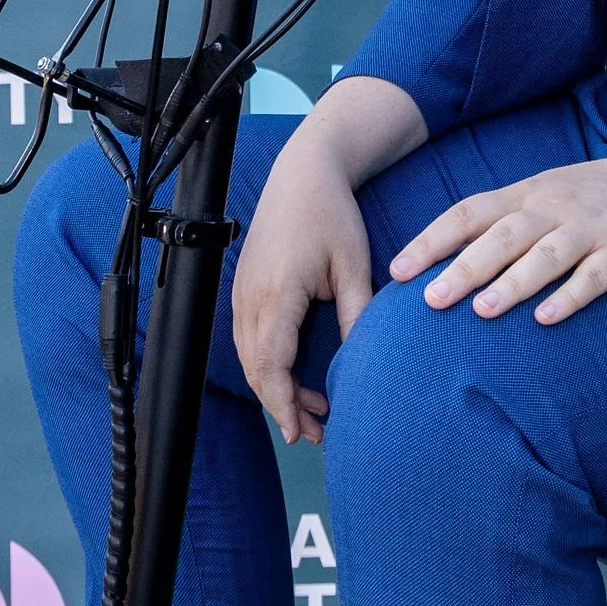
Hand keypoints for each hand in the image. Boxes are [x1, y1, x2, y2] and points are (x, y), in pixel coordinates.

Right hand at [232, 78, 425, 444]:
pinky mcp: (245, 289)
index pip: (272, 364)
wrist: (303, 174)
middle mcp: (250, 298)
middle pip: (256, 369)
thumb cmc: (330, 214)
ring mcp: (243, 293)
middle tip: (316, 432)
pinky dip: (269, 365)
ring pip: (251, 358)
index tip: (301, 432)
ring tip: (313, 410)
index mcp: (276, 294)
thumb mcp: (352, 266)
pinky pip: (251, 339)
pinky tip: (297, 375)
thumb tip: (364, 362)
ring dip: (276, 387)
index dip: (284, 403)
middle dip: (282, 405)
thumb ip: (356, 315)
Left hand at [390, 123, 606, 327]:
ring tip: (483, 311)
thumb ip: (503, 220)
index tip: (398, 271)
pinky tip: (548, 318)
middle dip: (464, 267)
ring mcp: (590, 228)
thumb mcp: (546, 194)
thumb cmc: (597, 196)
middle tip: (430, 299)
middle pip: (502, 236)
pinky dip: (571, 296)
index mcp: (527, 193)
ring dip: (513, 283)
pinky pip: (594, 275)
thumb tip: (446, 256)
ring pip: (546, 255)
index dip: (432, 240)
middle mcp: (554, 207)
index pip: (469, 212)